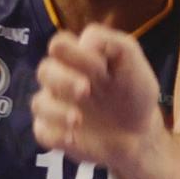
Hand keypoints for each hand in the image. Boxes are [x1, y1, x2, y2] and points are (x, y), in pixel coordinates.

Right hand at [31, 25, 160, 168]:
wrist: (140, 132)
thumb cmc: (133, 92)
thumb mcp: (132, 61)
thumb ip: (111, 42)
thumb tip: (84, 44)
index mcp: (77, 58)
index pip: (60, 44)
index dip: (75, 53)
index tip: (101, 67)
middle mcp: (61, 80)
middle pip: (44, 70)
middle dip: (63, 79)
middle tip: (86, 90)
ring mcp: (56, 107)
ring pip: (39, 103)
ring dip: (56, 110)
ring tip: (78, 119)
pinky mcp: (54, 133)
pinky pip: (42, 131)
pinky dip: (56, 134)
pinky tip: (73, 136)